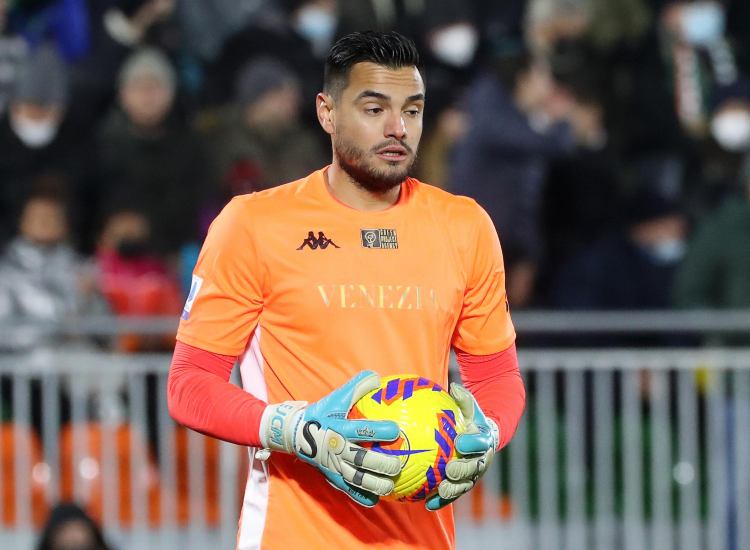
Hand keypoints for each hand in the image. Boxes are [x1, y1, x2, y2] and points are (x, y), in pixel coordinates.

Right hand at [259, 371, 401, 506]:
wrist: (295, 433)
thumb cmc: (322, 413)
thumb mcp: (337, 397)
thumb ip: (358, 386)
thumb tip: (378, 378)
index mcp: (340, 428)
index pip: (362, 430)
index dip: (380, 431)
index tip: (396, 431)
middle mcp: (337, 448)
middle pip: (361, 459)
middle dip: (381, 463)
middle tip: (398, 464)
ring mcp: (333, 465)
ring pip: (356, 478)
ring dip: (374, 483)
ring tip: (390, 485)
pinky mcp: (331, 476)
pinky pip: (347, 490)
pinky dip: (361, 496)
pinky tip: (375, 499)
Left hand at [426, 384, 498, 510]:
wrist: (482, 436)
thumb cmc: (471, 418)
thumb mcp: (469, 406)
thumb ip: (463, 398)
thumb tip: (453, 386)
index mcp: (483, 440)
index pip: (481, 442)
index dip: (472, 443)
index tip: (461, 441)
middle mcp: (481, 459)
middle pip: (475, 468)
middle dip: (463, 471)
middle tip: (449, 470)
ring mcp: (473, 474)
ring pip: (465, 485)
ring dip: (454, 490)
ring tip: (441, 491)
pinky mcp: (463, 484)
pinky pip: (452, 494)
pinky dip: (441, 501)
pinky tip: (427, 505)